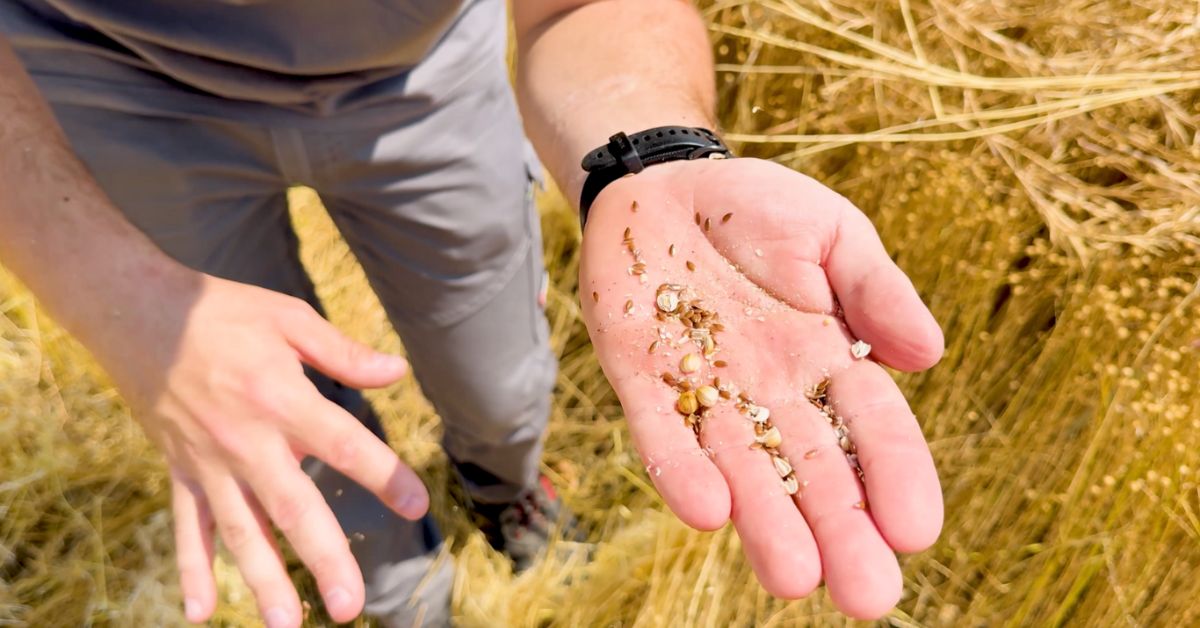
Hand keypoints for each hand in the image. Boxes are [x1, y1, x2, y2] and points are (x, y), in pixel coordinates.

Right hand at [101, 273, 427, 626]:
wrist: (137, 313)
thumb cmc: (222, 311)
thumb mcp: (289, 317)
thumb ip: (343, 352)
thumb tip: (397, 372)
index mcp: (282, 397)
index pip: (344, 444)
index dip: (384, 476)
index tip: (418, 506)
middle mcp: (246, 439)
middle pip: (292, 508)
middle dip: (323, 559)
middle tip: (349, 606)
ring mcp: (209, 462)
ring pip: (240, 532)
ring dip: (264, 581)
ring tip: (288, 626)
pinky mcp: (180, 471)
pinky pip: (188, 528)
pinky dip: (193, 569)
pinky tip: (200, 612)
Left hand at [580, 158, 943, 618]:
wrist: (664, 185)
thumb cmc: (757, 209)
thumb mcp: (832, 234)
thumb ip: (875, 290)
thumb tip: (930, 354)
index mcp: (827, 358)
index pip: (872, 428)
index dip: (896, 476)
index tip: (917, 531)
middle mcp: (771, 390)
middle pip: (812, 470)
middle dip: (839, 531)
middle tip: (869, 598)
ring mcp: (706, 389)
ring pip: (740, 468)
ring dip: (766, 524)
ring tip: (795, 580)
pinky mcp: (641, 379)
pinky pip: (662, 432)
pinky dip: (681, 470)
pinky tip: (706, 513)